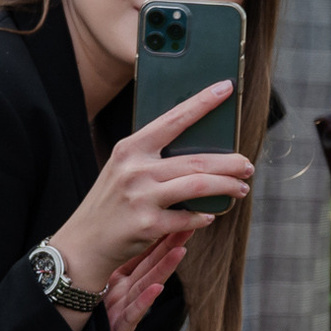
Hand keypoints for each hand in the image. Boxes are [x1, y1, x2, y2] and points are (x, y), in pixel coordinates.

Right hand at [47, 78, 249, 299]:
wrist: (83, 242)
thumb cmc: (110, 204)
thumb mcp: (122, 170)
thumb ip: (152, 157)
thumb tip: (198, 151)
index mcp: (130, 149)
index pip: (174, 119)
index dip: (203, 102)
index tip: (226, 87)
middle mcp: (135, 169)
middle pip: (197, 160)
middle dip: (231, 162)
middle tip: (248, 165)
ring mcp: (141, 197)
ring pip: (200, 186)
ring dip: (227, 187)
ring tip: (241, 189)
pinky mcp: (147, 224)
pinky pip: (188, 217)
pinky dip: (203, 217)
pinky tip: (208, 216)